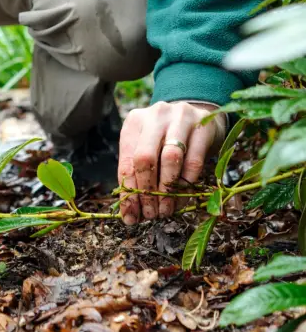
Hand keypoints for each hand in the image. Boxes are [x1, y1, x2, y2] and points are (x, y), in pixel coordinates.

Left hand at [117, 101, 226, 224]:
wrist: (201, 115)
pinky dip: (187, 184)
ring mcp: (180, 118)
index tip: (131, 216)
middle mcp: (155, 116)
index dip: (128, 192)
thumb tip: (130, 215)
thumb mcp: (147, 149)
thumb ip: (137, 175)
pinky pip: (194, 161)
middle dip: (147, 192)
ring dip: (167, 191)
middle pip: (145, 158)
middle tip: (151, 214)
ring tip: (165, 210)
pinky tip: (182, 199)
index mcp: (135, 123)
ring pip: (170, 159)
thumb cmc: (167, 139)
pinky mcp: (204, 126)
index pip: (127, 161)